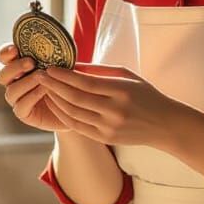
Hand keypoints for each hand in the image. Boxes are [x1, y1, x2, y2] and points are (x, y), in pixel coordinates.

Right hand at [0, 45, 73, 133]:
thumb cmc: (68, 83)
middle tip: (31, 62)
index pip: (4, 58)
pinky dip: (32, 96)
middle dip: (15, 67)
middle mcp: (15, 82)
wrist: (76, 108)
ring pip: (11, 91)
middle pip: (2, 74)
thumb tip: (61, 46)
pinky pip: (21, 106)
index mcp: (20, 66)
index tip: (15, 49)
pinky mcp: (24, 113)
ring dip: (26, 82)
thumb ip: (59, 58)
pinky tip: (46, 90)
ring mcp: (18, 99)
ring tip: (43, 77)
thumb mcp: (65, 67)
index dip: (5, 53)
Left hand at [37, 63, 181, 148]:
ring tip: (44, 89)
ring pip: (73, 113)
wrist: (164, 125)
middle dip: (53, 86)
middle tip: (39, 76)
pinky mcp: (105, 138)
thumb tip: (72, 64)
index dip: (63, 76)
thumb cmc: (146, 95)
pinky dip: (63, 115)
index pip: (85, 83)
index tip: (49, 67)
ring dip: (55, 100)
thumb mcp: (127, 76)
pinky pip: (77, 126)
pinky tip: (55, 105)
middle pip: (75, 98)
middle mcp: (114, 111)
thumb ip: (99, 70)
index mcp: (121, 91)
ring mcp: (109, 127)